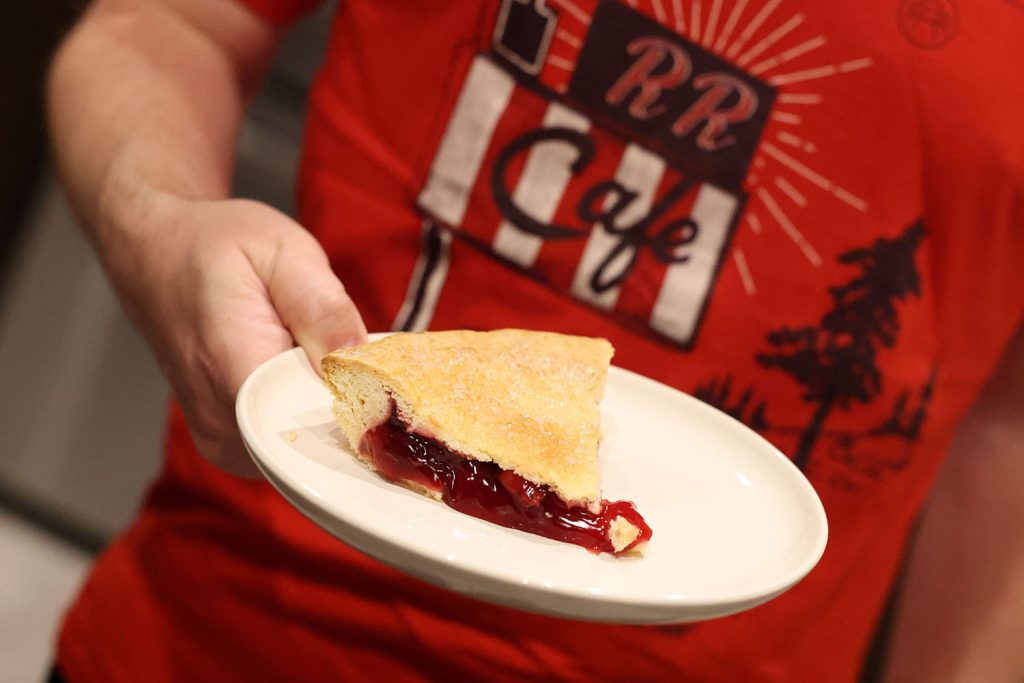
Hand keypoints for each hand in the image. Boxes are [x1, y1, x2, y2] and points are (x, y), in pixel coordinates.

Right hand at [100, 193, 366, 476]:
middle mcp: (223, 421)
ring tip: (331, 370)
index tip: (389, 395)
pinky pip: (285, 449)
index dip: (362, 418)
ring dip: (330, 420)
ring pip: (303, 453)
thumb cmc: (217, 247)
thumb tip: (361, 358)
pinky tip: (310, 385)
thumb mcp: (283, 253)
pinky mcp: (228, 445)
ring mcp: (222, 441)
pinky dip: (309, 422)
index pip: (313, 428)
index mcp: (236, 371)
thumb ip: (322, 307)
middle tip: (367, 372)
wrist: (157, 255)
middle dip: (354, 419)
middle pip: (314, 448)